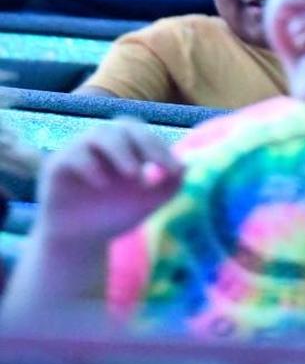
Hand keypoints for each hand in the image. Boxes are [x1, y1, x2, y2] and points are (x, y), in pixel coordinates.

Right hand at [35, 119, 183, 245]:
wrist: (83, 238)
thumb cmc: (117, 212)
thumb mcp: (149, 202)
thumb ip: (170, 185)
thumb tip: (188, 166)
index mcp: (127, 146)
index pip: (146, 134)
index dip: (162, 148)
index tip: (175, 171)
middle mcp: (104, 143)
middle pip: (124, 125)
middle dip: (145, 143)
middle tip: (157, 167)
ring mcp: (80, 150)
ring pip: (99, 133)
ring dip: (120, 151)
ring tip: (133, 174)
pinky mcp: (58, 165)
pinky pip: (73, 155)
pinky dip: (90, 166)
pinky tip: (103, 184)